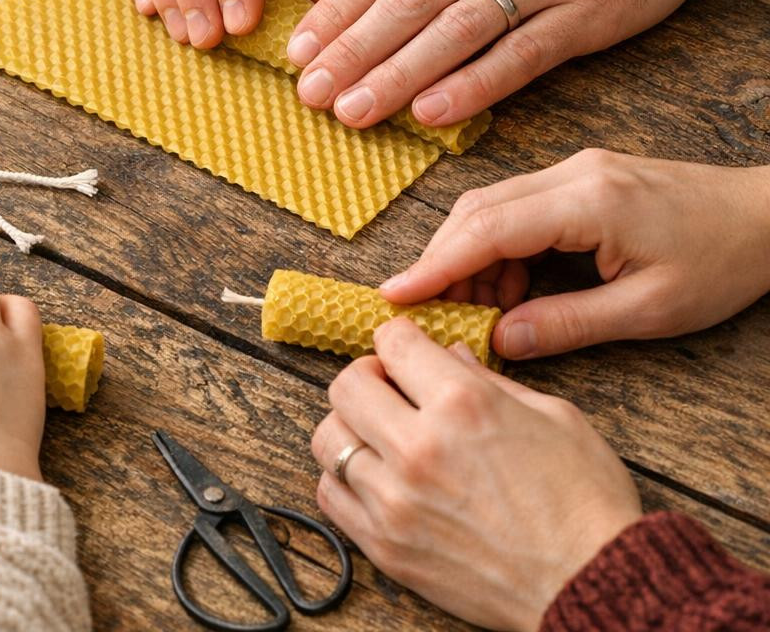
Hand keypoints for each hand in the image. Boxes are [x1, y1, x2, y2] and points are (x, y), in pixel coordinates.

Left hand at [287, 0, 769, 127]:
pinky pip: (521, 54)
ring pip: (455, 28)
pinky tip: (431, 115)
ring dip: (396, 75)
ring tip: (351, 111)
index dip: (336, 9)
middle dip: (350, 49)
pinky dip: (472, 86)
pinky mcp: (592, 12)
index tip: (297, 51)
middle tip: (307, 92)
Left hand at [311, 318, 640, 630]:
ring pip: (329, 439)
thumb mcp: (554, 417)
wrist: (593, 585)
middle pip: (346, 386)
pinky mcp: (386, 545)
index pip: (393, 343)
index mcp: (463, 405)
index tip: (404, 347)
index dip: (398, 338)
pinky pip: (330, 495)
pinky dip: (344, 479)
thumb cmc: (585, 502)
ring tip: (381, 435)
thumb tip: (448, 355)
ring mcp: (395, 500)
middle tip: (390, 388)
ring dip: (351, 428)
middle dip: (367, 376)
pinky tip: (376, 478)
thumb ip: (489, 380)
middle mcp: (418, 448)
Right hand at [378, 149, 769, 359]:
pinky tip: (509, 286)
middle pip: (476, 210)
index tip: (395, 296)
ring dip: (471, 255)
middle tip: (426, 312)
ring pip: (491, 204)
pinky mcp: (583, 176)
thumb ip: (568, 325)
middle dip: (443, 261)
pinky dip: (498, 244)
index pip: (485, 229)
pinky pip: (518, 206)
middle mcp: (572, 173)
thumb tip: (498, 342)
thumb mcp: (650, 311)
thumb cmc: (724, 262)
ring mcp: (576, 169)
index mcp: (588, 202)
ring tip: (476, 309)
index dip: (434, 265)